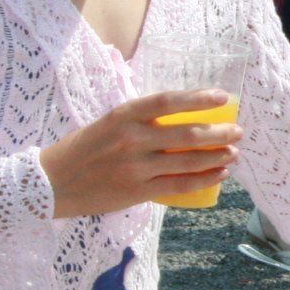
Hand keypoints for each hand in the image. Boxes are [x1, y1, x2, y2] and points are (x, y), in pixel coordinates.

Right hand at [38, 89, 239, 216]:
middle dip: (219, 133)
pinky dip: (204, 179)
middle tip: (238, 131)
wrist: (51, 183)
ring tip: (234, 153)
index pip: (168, 101)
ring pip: (188, 161)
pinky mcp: (137, 192)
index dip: (198, 98)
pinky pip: (179, 185)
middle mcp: (131, 138)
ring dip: (217, 156)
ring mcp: (135, 167)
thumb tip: (182, 116)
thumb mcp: (109, 123)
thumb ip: (141, 119)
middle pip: (187, 133)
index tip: (223, 97)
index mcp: (123, 115)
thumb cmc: (84, 149)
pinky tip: (219, 174)